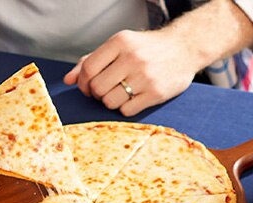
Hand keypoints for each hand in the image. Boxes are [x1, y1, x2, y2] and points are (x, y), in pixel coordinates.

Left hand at [63, 30, 199, 116]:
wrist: (184, 48)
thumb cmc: (146, 48)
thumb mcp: (119, 46)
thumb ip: (92, 60)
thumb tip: (68, 80)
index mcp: (120, 42)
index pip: (89, 68)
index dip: (83, 82)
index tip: (88, 86)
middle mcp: (132, 58)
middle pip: (98, 88)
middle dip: (97, 94)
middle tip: (105, 91)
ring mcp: (145, 77)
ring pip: (110, 102)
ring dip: (110, 102)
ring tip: (120, 94)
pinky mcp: (156, 93)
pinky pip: (127, 110)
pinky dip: (124, 108)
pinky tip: (132, 98)